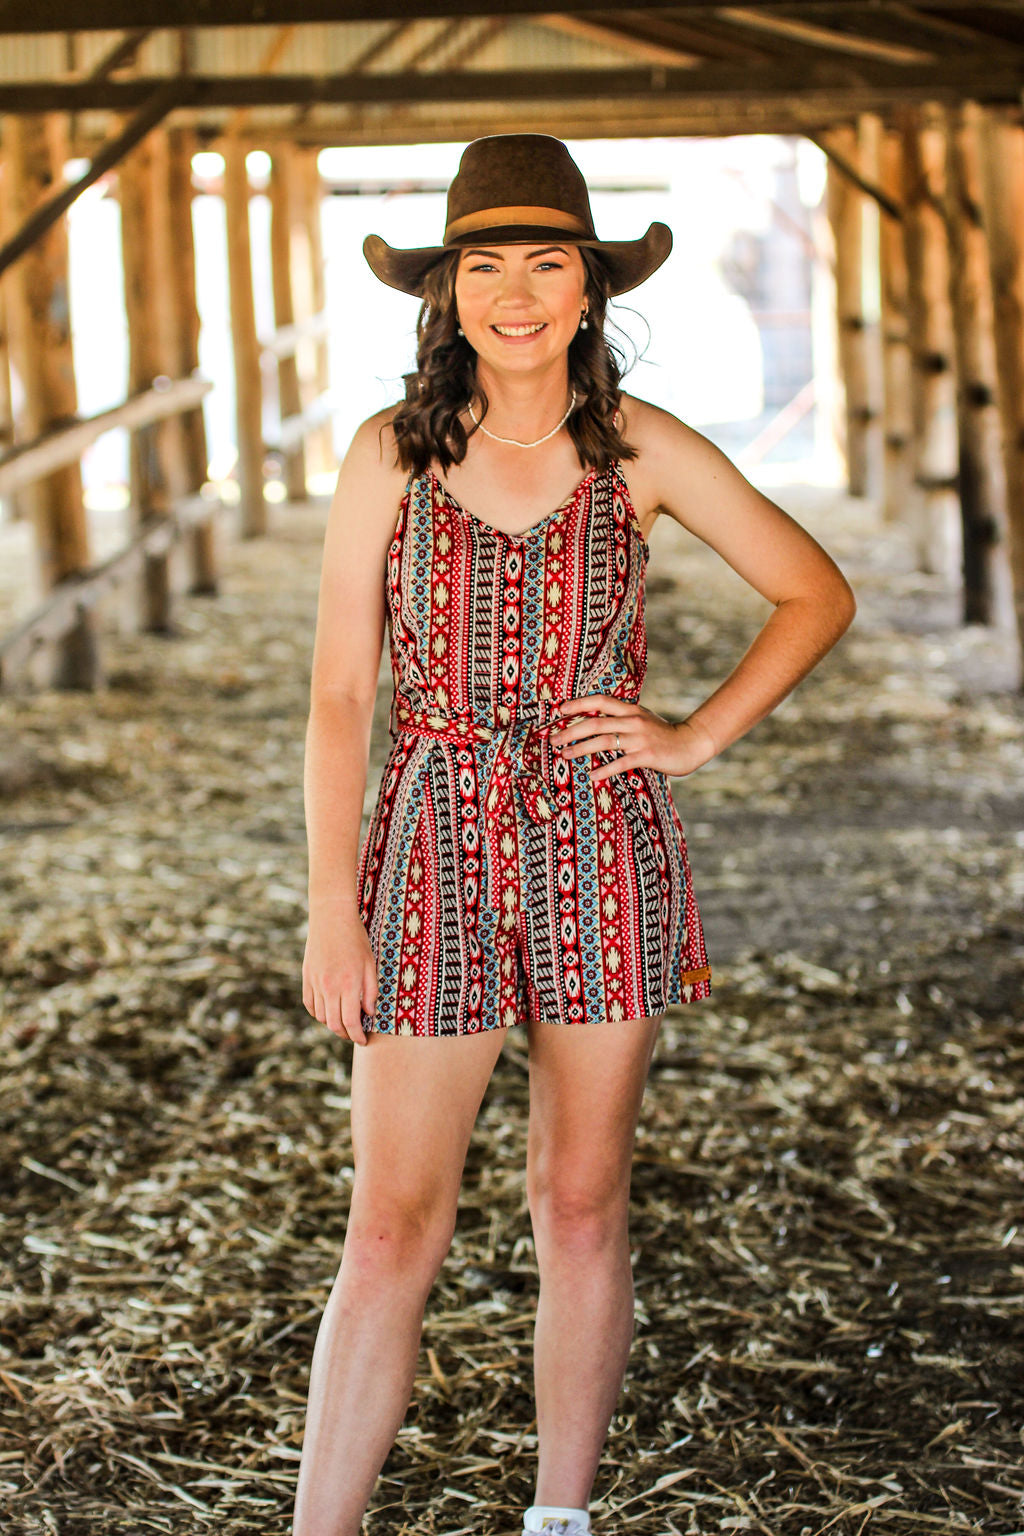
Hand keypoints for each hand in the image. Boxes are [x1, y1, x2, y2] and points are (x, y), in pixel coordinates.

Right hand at [302, 900, 377, 1046]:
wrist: (332, 918)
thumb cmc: (356, 940)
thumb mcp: (371, 964)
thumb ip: (371, 991)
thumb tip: (368, 1013)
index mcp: (349, 984)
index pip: (351, 1021)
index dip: (357, 1035)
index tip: (363, 1040)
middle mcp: (330, 987)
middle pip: (334, 1024)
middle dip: (345, 1034)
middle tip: (354, 1034)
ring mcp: (315, 983)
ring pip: (321, 1016)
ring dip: (332, 1024)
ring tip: (343, 1022)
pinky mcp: (306, 978)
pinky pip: (310, 1004)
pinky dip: (318, 1013)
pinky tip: (328, 1011)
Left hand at [549, 694, 716, 783]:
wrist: (691, 744)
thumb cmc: (663, 734)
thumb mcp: (642, 719)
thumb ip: (622, 719)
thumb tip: (595, 723)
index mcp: (630, 709)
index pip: (600, 701)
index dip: (579, 704)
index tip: (559, 710)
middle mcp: (633, 720)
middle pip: (595, 722)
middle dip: (571, 731)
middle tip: (553, 740)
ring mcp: (640, 738)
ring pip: (604, 740)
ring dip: (581, 748)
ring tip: (565, 755)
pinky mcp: (647, 755)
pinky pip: (621, 762)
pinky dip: (605, 769)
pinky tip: (592, 775)